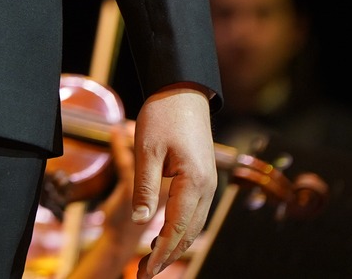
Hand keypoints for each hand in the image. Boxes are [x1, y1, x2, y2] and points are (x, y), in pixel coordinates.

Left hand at [129, 86, 215, 276]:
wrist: (184, 91)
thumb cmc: (162, 116)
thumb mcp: (146, 150)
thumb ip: (144, 187)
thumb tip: (142, 221)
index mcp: (193, 182)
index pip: (176, 229)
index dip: (160, 253)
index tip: (145, 271)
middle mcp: (207, 187)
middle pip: (189, 233)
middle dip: (167, 255)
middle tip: (144, 274)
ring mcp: (209, 183)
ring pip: (194, 225)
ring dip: (175, 245)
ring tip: (152, 261)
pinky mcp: (205, 178)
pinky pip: (196, 212)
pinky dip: (181, 228)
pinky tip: (165, 235)